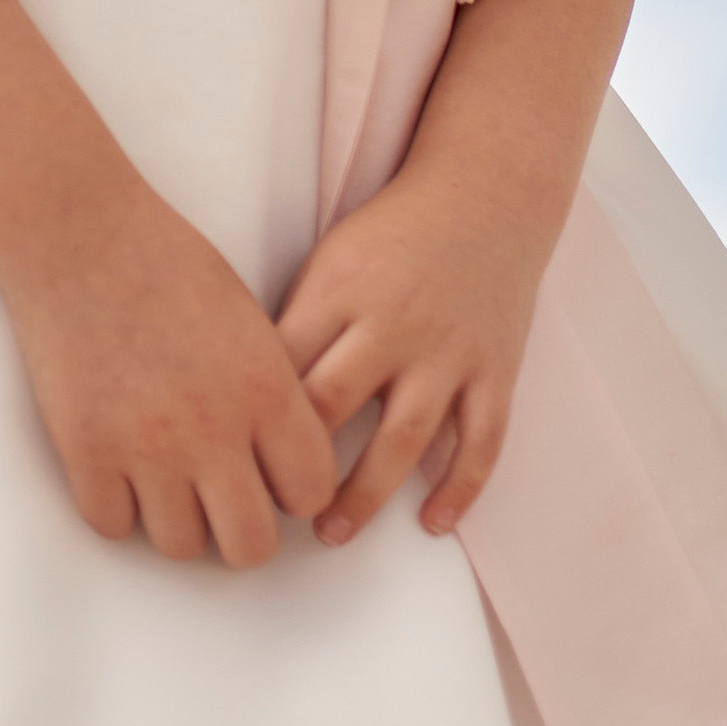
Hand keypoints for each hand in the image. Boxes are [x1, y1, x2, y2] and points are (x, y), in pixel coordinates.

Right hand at [0, 179, 338, 568]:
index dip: (295, 490)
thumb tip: (282, 463)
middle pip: (251, 546)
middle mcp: (212, 428)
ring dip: (179, 520)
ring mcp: (145, 446)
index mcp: (265, 387)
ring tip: (169, 476)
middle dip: (243, 528)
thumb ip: (271, 393)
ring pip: (181, 547)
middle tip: (224, 496)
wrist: (80, 233)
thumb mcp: (248, 319)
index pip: (311, 491)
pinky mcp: (86, 452)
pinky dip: (118, 505)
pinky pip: (113, 525)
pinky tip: (121, 465)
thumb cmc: (167, 262)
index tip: (274, 475)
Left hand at [273, 158, 550, 546]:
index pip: (285, 367)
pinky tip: (431, 523)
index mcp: (341, 291)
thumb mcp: (330, 259)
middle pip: (334, 403)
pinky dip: (460, 489)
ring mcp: (449, 351)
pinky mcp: (495, 368)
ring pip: (404, 439)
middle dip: (298, 465)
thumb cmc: (392, 232)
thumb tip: (243, 393)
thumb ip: (297, 321)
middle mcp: (394, 324)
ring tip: (331, 533)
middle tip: (268, 512)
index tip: (231, 462)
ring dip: (365, 495)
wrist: (486, 192)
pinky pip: (482, 441)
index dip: (252, 420)